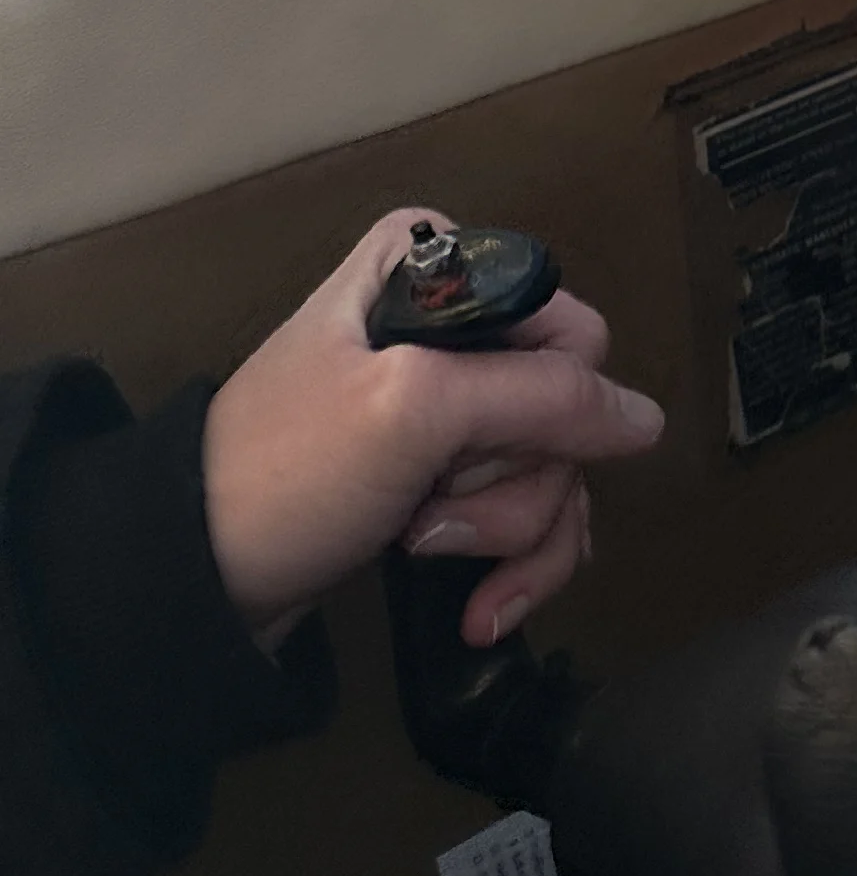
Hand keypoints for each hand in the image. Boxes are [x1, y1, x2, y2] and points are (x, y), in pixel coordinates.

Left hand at [201, 208, 665, 649]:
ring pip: (559, 471)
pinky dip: (516, 566)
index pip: (571, 328)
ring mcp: (450, 408)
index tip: (465, 443)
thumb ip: (545, 400)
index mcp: (438, 266)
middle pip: (568, 409)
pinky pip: (532, 514)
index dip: (542, 401)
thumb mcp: (415, 412)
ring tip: (427, 554)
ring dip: (510, 533)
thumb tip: (649, 422)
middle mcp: (453, 323)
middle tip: (433, 509)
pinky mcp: (444, 476)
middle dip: (517, 482)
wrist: (189, 579)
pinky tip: (480, 609)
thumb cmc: (287, 472)